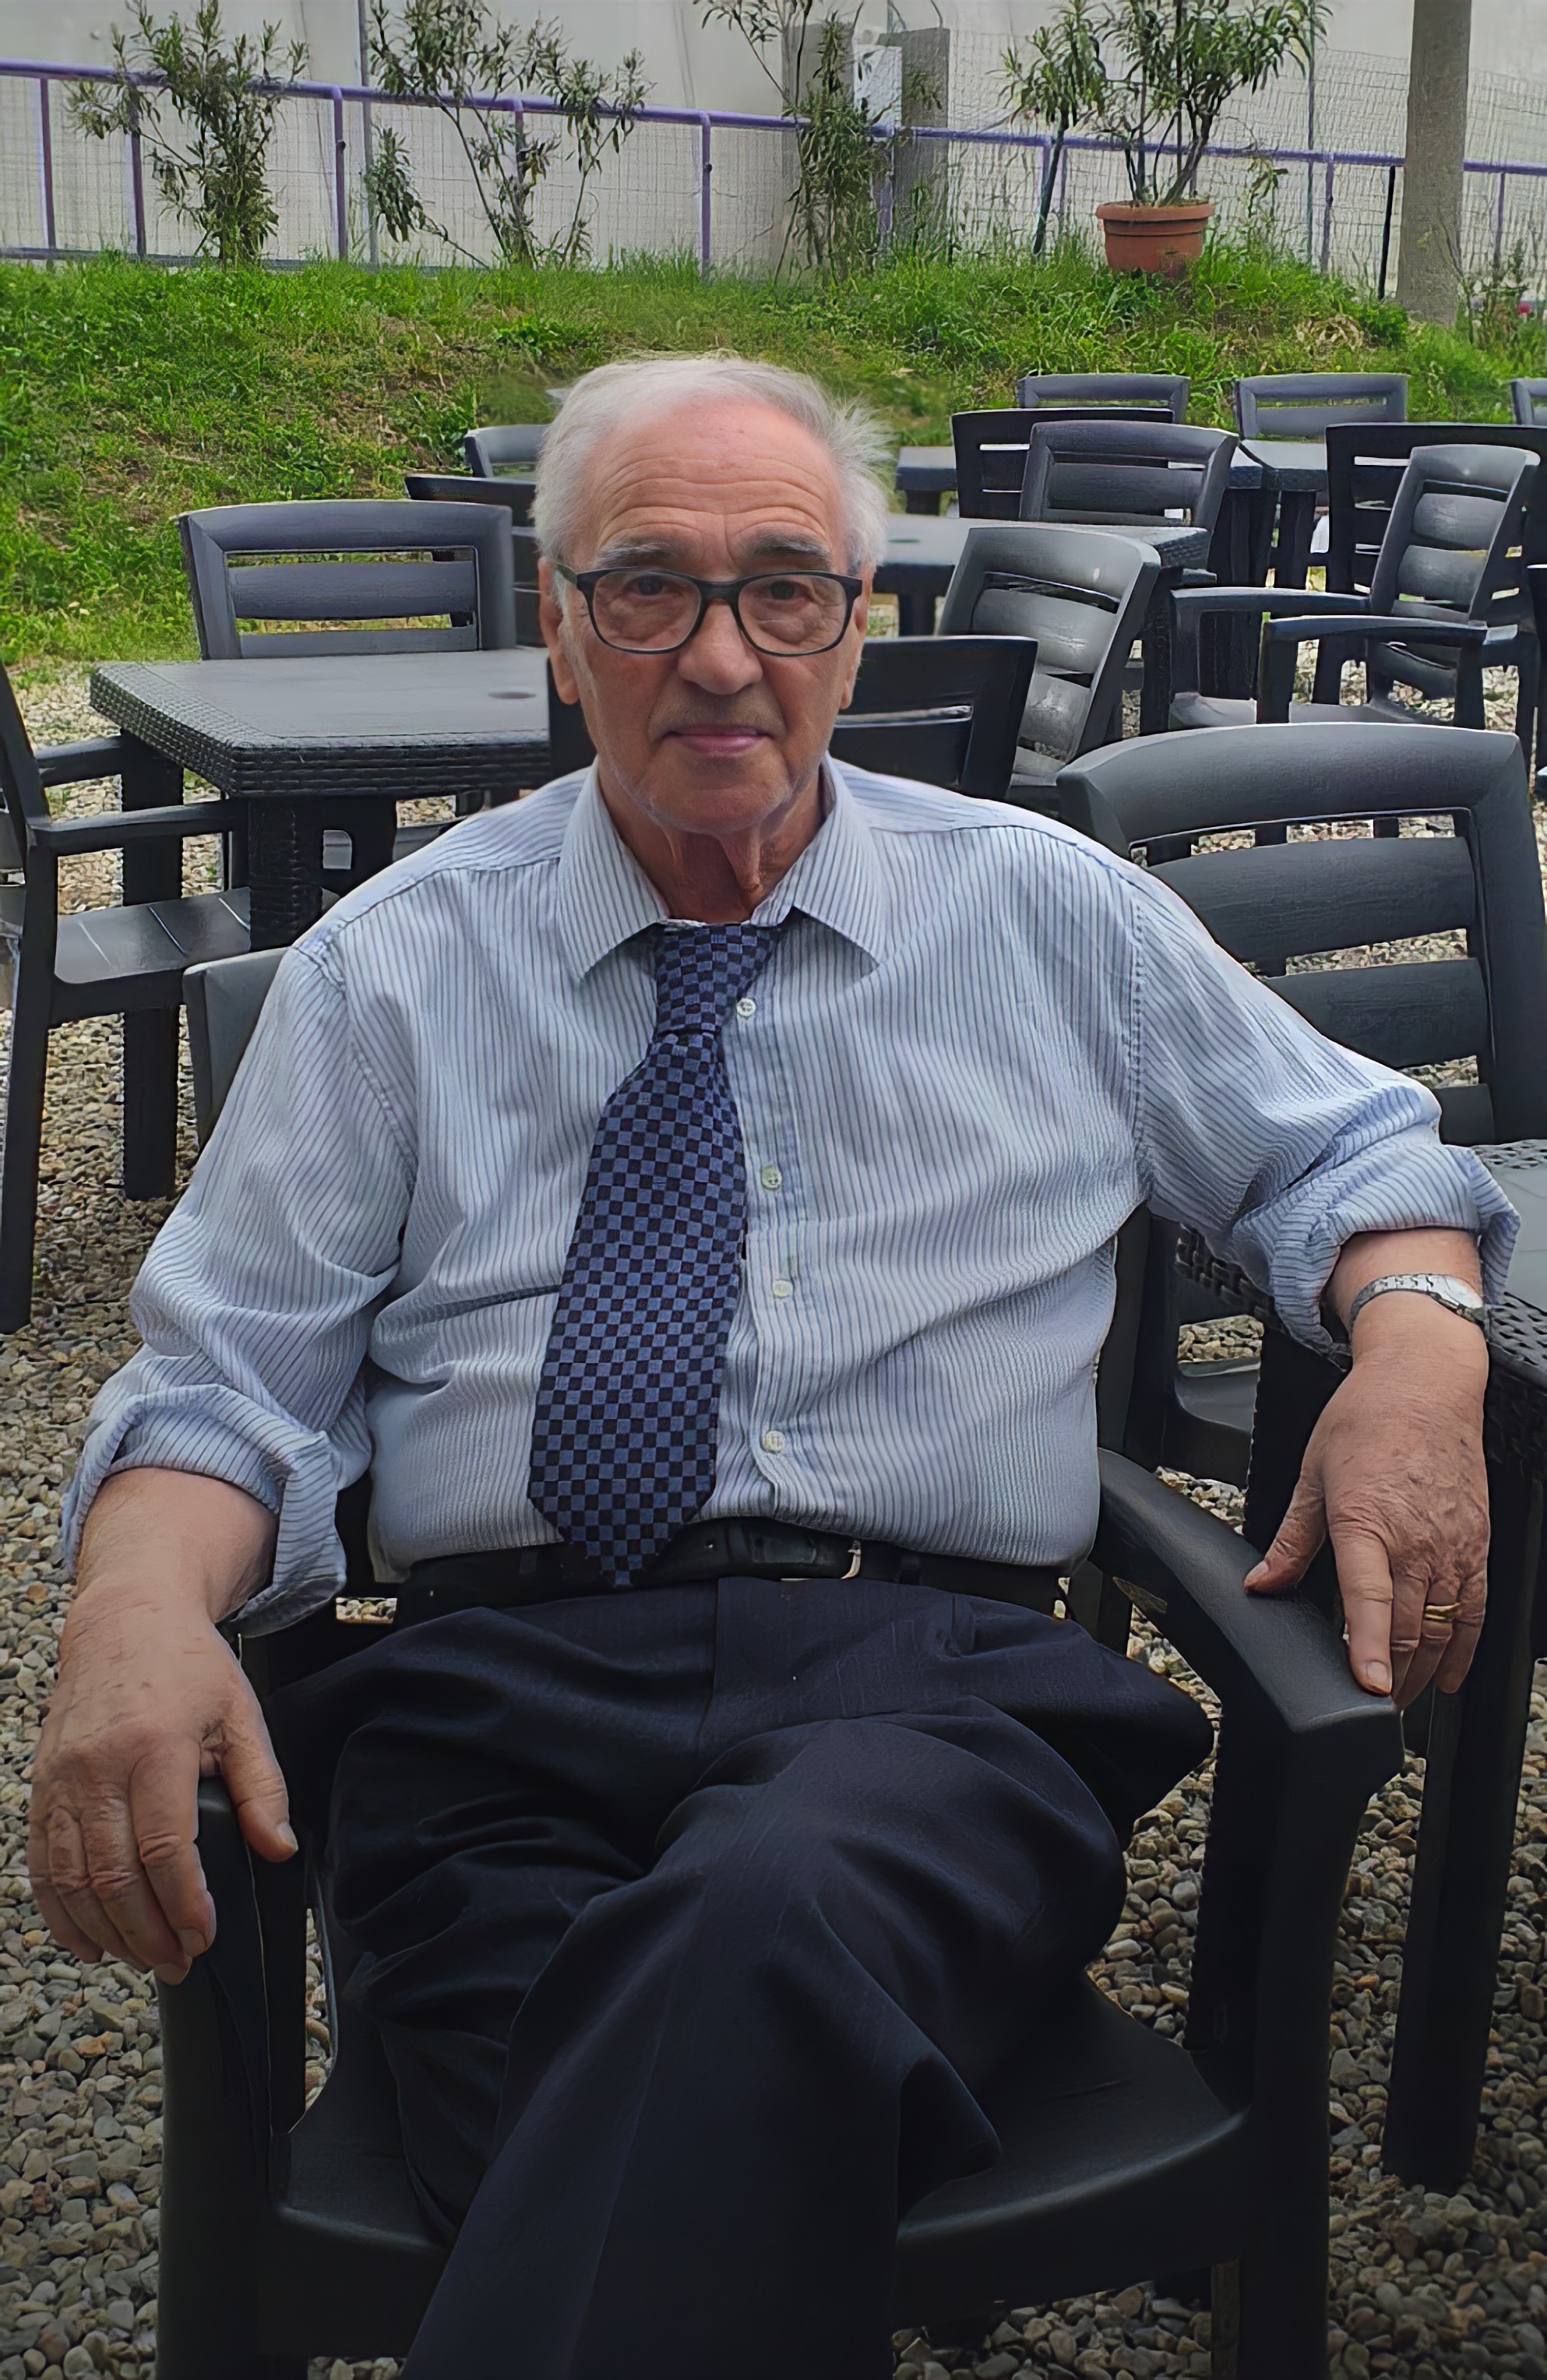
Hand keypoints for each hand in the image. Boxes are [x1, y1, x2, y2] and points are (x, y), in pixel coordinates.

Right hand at [28, 1470, 289, 1983]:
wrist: (125, 1619)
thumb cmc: (187, 1665)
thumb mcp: (242, 1713)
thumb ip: (263, 1786)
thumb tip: (279, 1847)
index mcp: (156, 1747)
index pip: (164, 1847)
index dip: (183, 1903)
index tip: (203, 1936)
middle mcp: (99, 1767)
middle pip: (113, 1874)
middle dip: (146, 1933)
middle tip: (177, 1964)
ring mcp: (62, 1779)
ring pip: (70, 1878)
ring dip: (104, 1931)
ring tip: (141, 1960)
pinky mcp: (42, 1787)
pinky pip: (41, 1863)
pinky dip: (59, 1911)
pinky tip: (86, 1939)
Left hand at [1244, 1300, 1488, 1706]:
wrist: (1426, 1383)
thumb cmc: (1367, 1420)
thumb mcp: (1312, 1475)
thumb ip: (1290, 1539)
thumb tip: (1261, 1583)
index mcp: (1366, 1521)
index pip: (1370, 1599)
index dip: (1369, 1649)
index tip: (1369, 1688)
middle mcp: (1415, 1539)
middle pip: (1408, 1626)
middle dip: (1391, 1677)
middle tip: (1369, 1710)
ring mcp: (1451, 1545)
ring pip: (1441, 1627)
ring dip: (1421, 1671)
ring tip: (1399, 1700)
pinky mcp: (1476, 1545)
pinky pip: (1473, 1609)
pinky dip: (1462, 1647)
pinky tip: (1448, 1673)